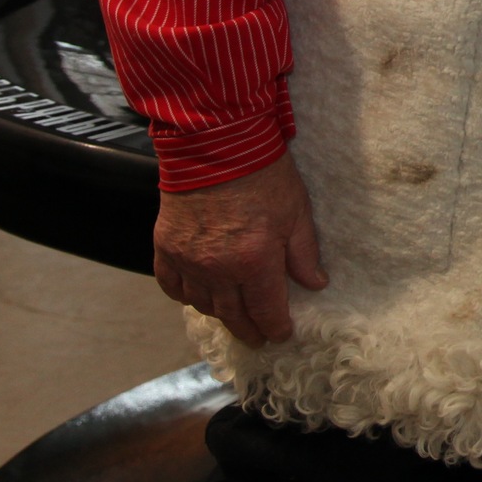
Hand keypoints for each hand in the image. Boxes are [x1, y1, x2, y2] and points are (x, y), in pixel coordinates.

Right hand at [152, 153, 327, 345]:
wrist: (216, 144)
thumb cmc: (263, 173)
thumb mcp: (296, 212)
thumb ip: (304, 253)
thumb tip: (315, 283)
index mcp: (254, 262)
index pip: (266, 311)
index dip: (276, 327)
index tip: (282, 333)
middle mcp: (217, 269)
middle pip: (233, 315)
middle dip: (249, 330)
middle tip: (257, 337)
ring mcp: (188, 260)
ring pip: (202, 304)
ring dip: (220, 314)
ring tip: (233, 316)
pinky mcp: (165, 246)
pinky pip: (171, 285)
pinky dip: (185, 295)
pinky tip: (197, 295)